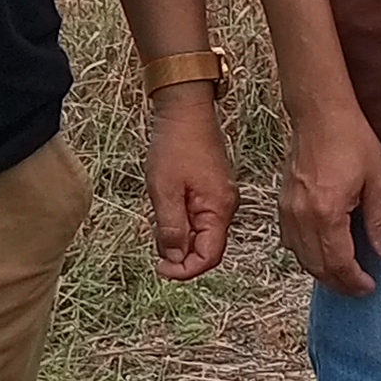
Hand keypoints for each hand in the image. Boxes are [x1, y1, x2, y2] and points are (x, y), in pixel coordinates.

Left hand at [143, 86, 238, 281]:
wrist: (185, 109)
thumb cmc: (175, 145)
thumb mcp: (164, 190)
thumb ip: (171, 228)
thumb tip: (175, 259)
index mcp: (219, 209)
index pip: (209, 256)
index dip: (185, 270)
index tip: (160, 268)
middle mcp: (226, 206)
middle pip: (207, 248)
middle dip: (180, 255)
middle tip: (154, 245)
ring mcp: (220, 198)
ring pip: (201, 234)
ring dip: (179, 238)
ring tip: (157, 220)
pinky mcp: (212, 190)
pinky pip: (199, 218)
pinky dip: (182, 223)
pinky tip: (165, 209)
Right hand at [278, 102, 380, 297]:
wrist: (320, 114)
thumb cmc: (351, 140)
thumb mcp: (377, 180)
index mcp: (327, 213)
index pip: (339, 263)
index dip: (355, 281)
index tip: (370, 286)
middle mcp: (302, 217)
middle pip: (318, 266)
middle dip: (339, 283)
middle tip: (359, 288)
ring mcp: (288, 211)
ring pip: (301, 257)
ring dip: (322, 272)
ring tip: (343, 275)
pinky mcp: (282, 203)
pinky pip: (291, 242)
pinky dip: (306, 255)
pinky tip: (321, 253)